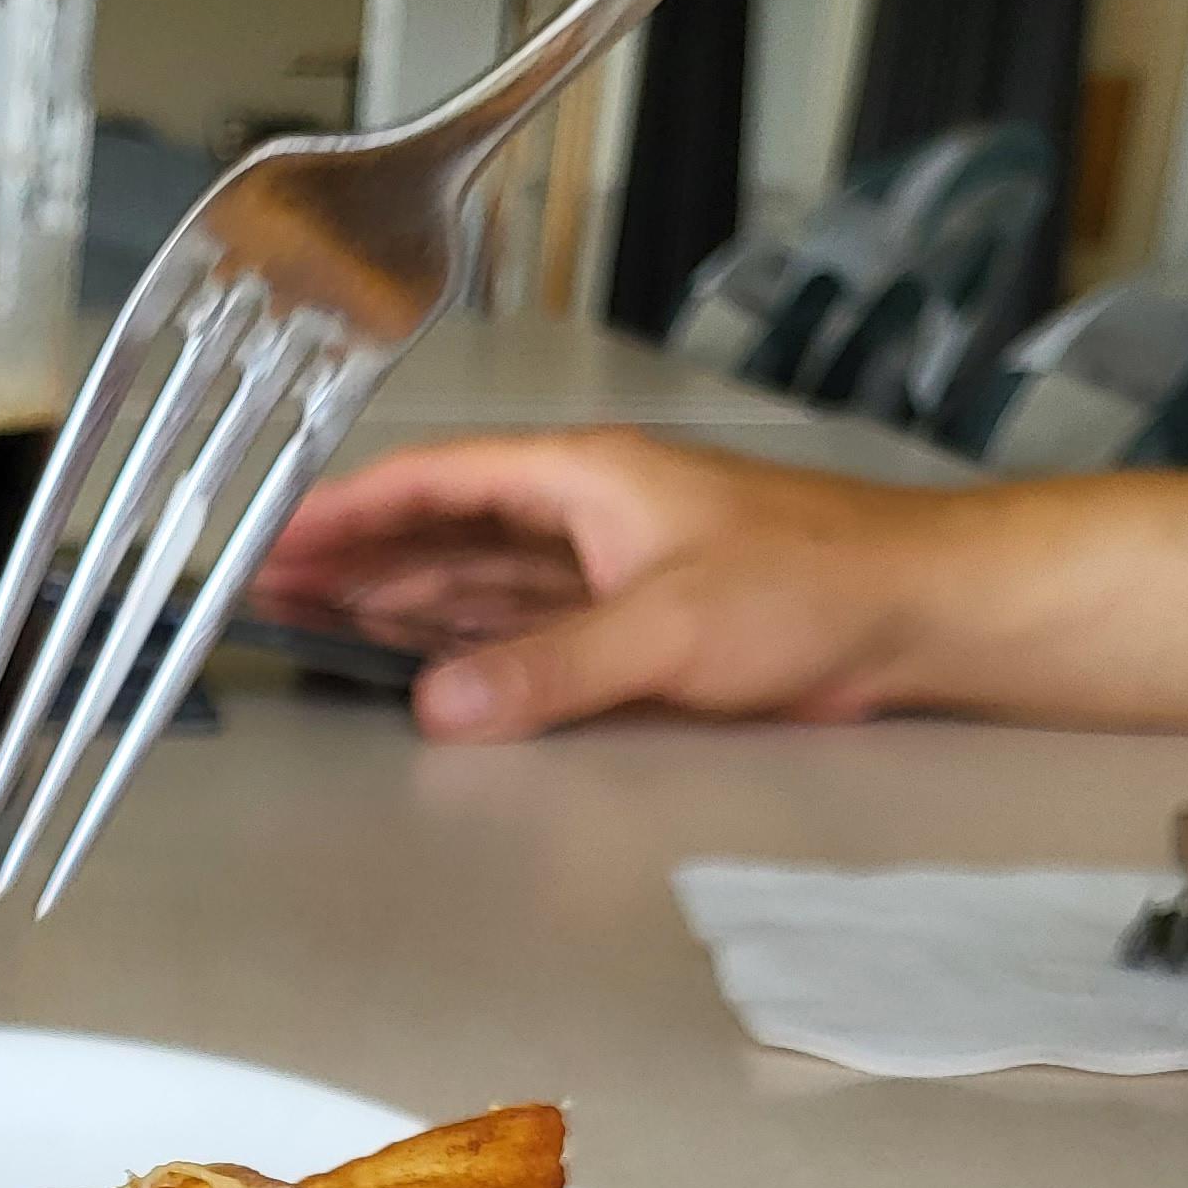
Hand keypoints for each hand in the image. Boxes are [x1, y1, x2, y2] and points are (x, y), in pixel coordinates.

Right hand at [253, 431, 947, 741]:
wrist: (915, 616)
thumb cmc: (821, 583)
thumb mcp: (671, 626)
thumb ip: (549, 669)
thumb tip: (443, 706)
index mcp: (587, 481)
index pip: (441, 482)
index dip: (355, 508)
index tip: (285, 532)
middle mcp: (587, 518)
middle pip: (443, 531)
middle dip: (355, 557)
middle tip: (272, 586)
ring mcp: (607, 572)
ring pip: (474, 583)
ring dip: (397, 601)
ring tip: (317, 622)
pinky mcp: (630, 627)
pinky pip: (518, 630)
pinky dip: (460, 643)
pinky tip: (418, 661)